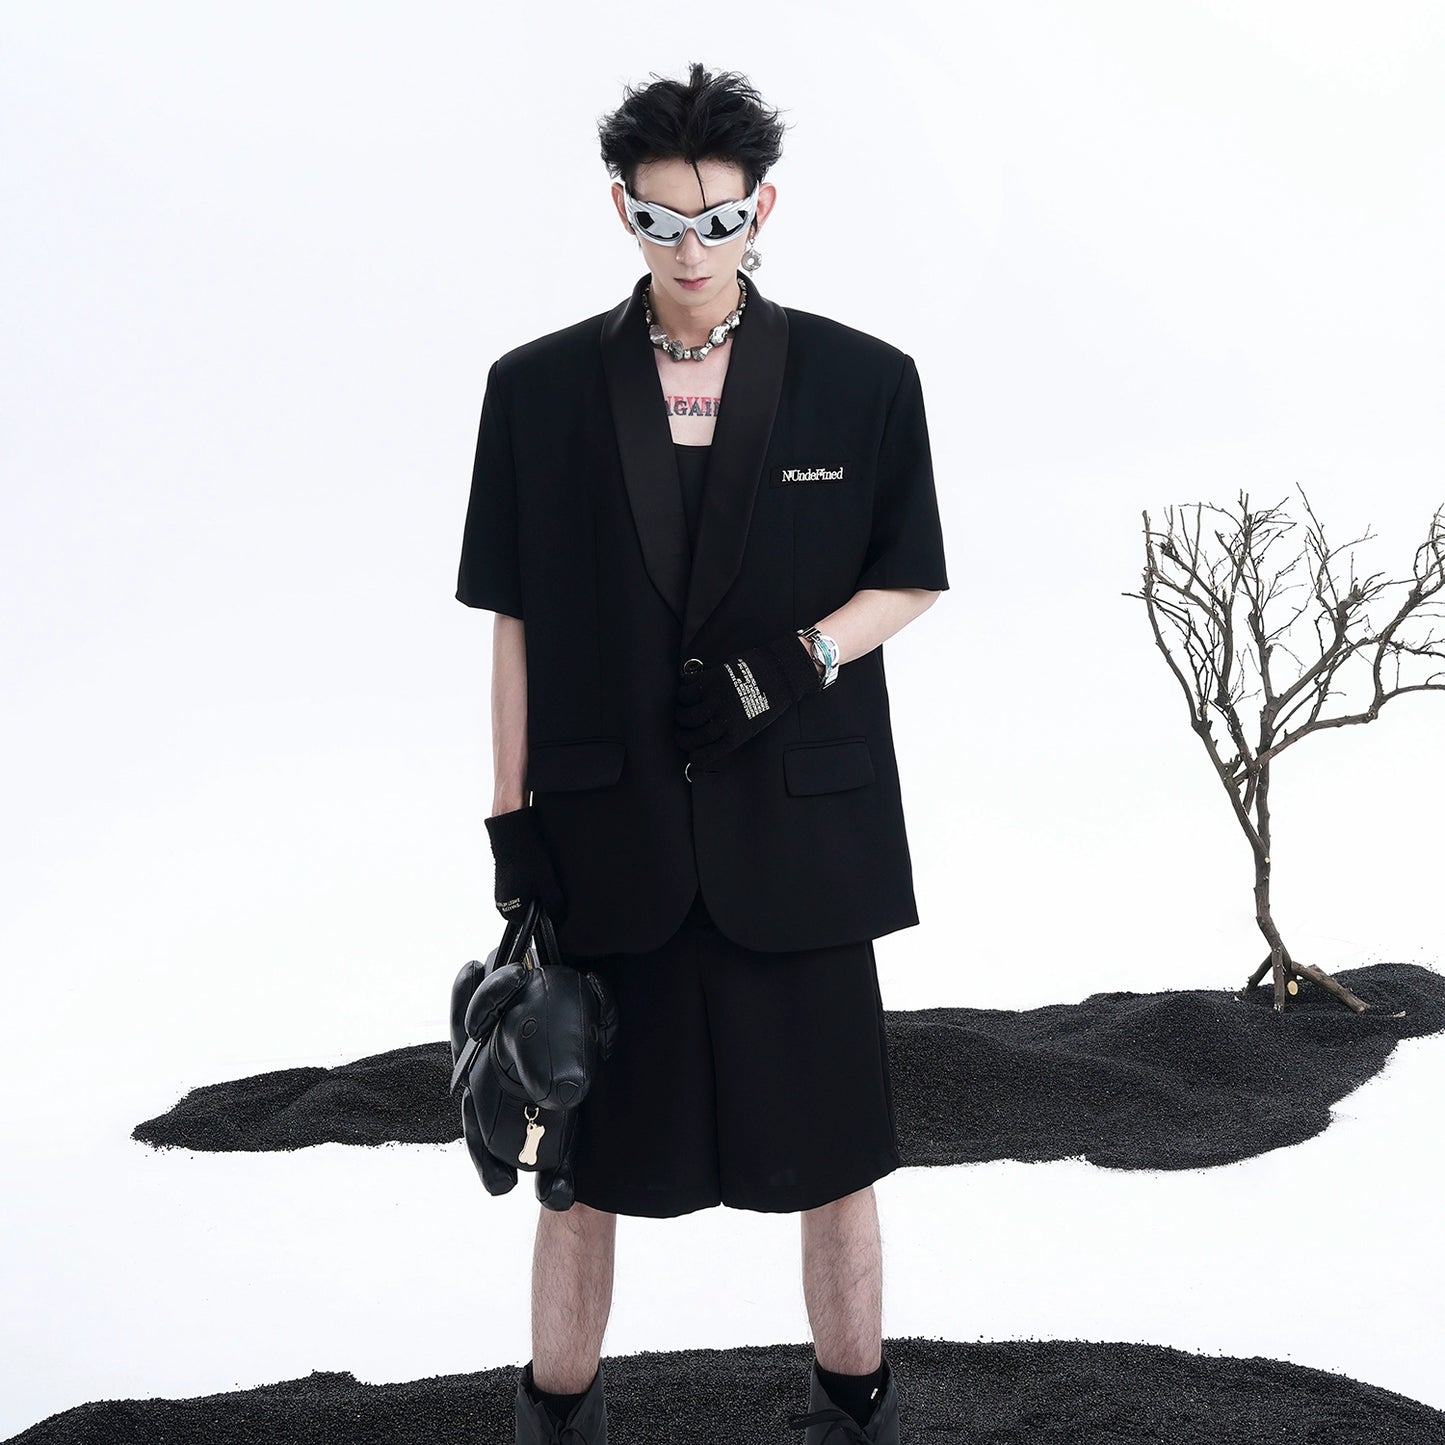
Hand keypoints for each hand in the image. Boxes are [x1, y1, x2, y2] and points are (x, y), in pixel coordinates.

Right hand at [483, 804, 567, 922]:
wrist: (513, 836)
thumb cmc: (526, 861)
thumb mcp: (548, 886)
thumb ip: (554, 907)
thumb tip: (558, 917)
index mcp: (511, 912)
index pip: (532, 924)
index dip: (545, 913)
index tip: (552, 901)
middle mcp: (503, 905)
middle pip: (528, 911)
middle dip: (539, 901)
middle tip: (547, 885)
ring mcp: (501, 892)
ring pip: (525, 897)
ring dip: (534, 890)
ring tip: (540, 875)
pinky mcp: (504, 879)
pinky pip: (520, 887)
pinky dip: (528, 880)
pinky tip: (534, 869)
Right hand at [674, 631, 823, 766]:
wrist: (779, 673)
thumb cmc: (768, 699)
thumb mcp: (752, 725)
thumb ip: (730, 733)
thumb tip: (707, 739)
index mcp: (736, 735)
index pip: (705, 755)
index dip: (694, 755)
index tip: (690, 752)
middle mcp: (724, 720)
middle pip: (691, 736)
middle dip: (682, 736)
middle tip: (680, 732)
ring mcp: (716, 699)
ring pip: (685, 714)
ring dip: (680, 714)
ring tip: (682, 712)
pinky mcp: (712, 680)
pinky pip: (686, 690)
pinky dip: (683, 693)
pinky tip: (687, 693)